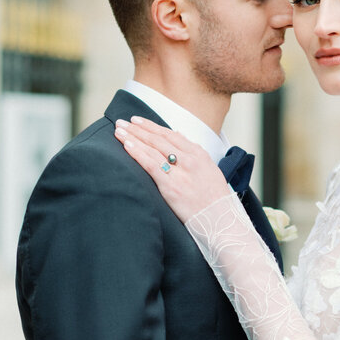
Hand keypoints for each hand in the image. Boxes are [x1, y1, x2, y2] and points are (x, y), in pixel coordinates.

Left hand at [114, 117, 229, 221]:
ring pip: (152, 149)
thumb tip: (177, 134)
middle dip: (138, 129)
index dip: (151, 126)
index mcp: (199, 154)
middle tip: (122, 122)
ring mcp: (180, 172)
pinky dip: (138, 153)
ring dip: (133, 137)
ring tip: (119, 131)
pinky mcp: (171, 186)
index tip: (137, 120)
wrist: (220, 219)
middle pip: (158, 139)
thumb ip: (193, 151)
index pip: (170, 134)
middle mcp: (189, 159)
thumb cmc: (215, 198)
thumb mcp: (210, 168)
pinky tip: (127, 145)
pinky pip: (151, 165)